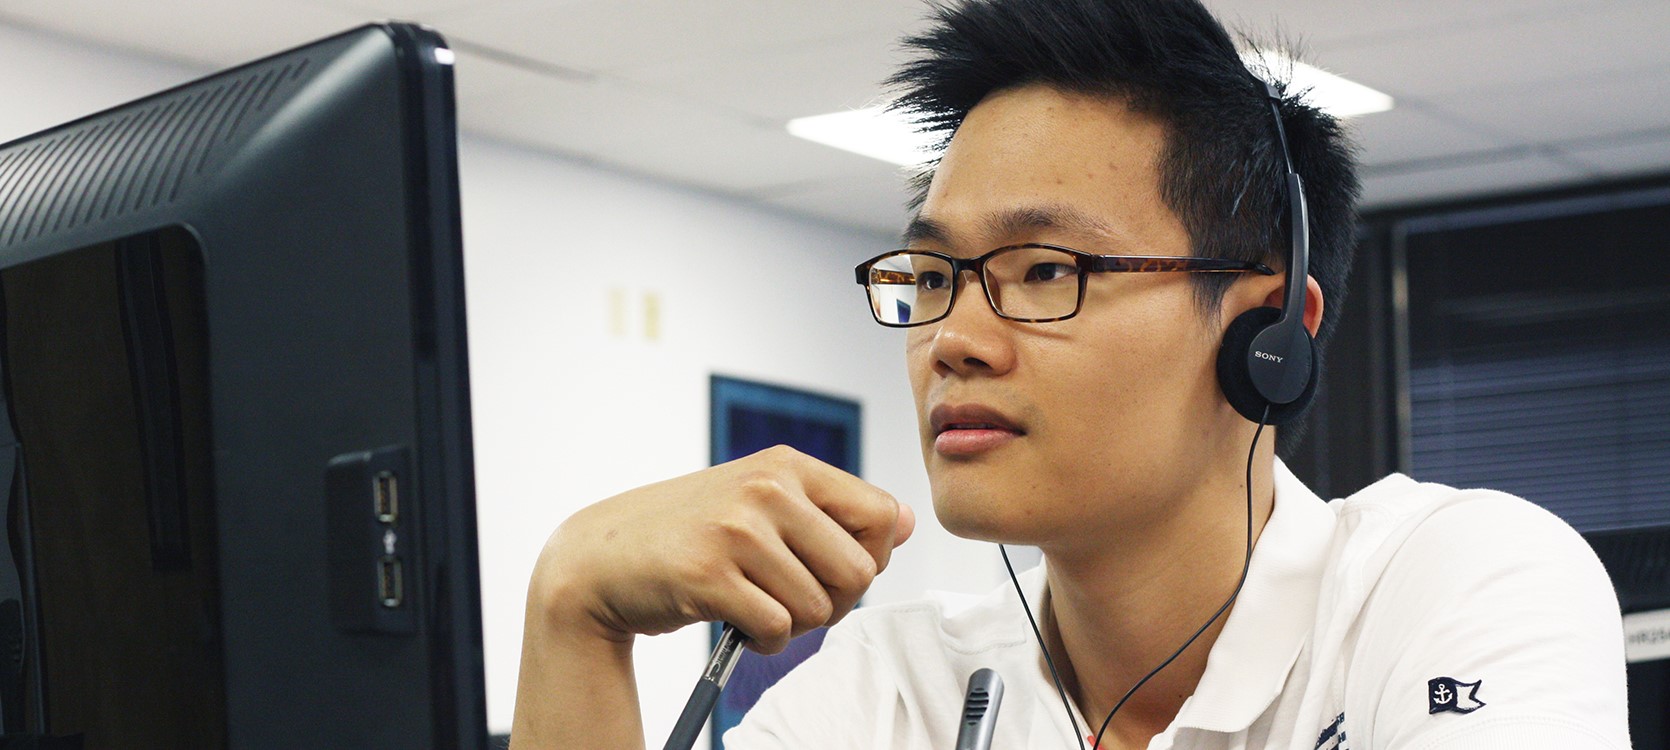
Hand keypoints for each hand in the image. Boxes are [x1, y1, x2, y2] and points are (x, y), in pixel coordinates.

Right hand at [528, 445, 914, 653]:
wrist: (601, 558)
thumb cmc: (689, 534)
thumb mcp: (761, 502)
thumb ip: (831, 510)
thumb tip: (906, 521)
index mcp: (786, 466)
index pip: (881, 516)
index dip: (870, 557)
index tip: (830, 567)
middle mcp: (765, 489)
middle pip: (860, 572)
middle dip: (835, 603)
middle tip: (794, 600)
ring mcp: (736, 530)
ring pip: (820, 607)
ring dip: (795, 626)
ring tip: (758, 607)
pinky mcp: (708, 575)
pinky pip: (777, 630)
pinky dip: (765, 642)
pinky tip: (738, 623)